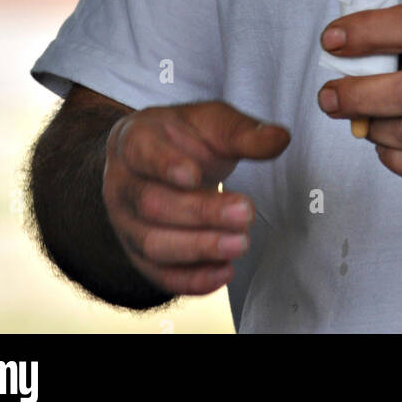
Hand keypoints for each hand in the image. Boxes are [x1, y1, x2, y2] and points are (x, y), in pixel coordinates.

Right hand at [102, 101, 288, 296]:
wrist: (157, 161)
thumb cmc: (184, 138)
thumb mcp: (211, 122)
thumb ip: (243, 132)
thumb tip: (280, 138)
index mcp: (135, 140)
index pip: (141, 152)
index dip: (165, 165)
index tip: (195, 175)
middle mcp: (122, 184)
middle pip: (152, 204)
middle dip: (200, 212)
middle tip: (245, 212)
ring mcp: (125, 223)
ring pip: (152, 244)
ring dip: (198, 248)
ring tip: (240, 243)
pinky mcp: (138, 255)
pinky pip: (159, 274)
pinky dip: (191, 279)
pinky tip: (225, 271)